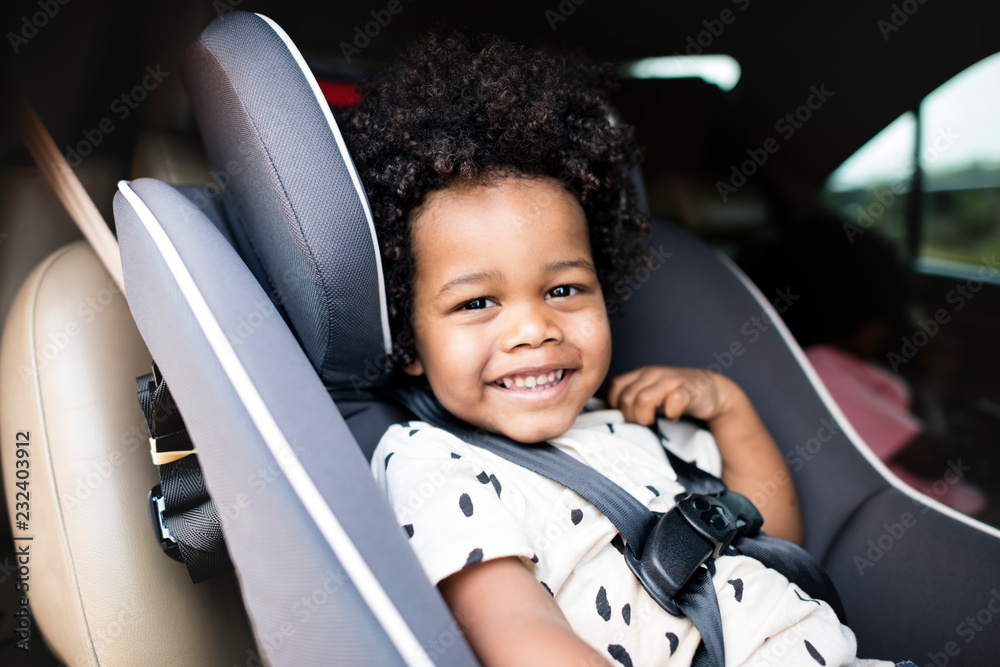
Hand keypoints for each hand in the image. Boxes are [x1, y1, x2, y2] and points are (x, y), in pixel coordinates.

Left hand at [607, 365, 738, 424]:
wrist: (711, 389)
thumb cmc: (675, 395)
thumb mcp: (651, 393)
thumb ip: (632, 399)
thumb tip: (610, 416)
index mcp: (641, 374)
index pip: (616, 387)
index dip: (616, 406)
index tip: (627, 416)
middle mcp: (653, 374)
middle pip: (627, 398)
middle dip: (632, 417)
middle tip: (643, 422)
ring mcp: (671, 380)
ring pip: (643, 399)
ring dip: (645, 417)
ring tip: (654, 421)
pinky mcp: (689, 390)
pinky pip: (674, 400)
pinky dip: (671, 413)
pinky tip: (673, 416)